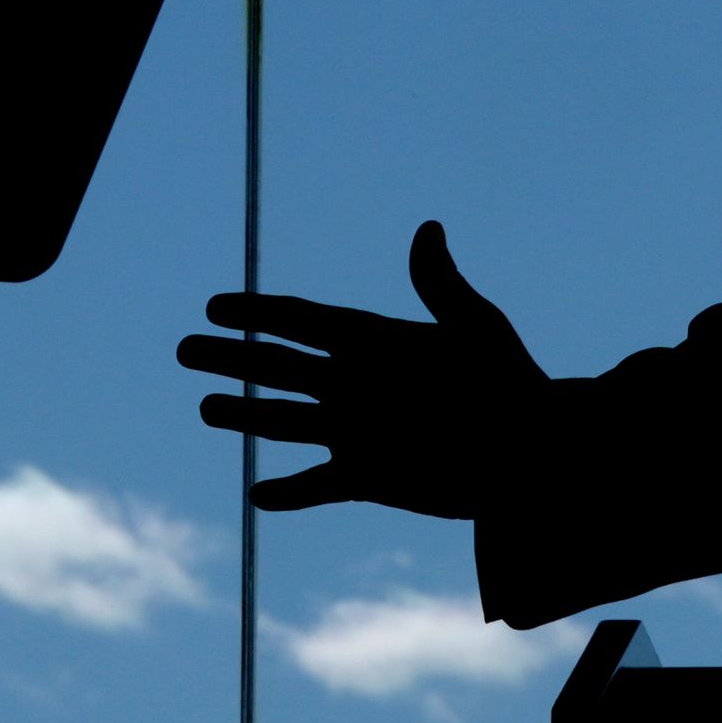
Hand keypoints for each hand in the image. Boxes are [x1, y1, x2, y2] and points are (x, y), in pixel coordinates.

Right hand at [175, 221, 557, 516]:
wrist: (537, 453)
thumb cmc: (515, 383)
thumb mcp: (476, 329)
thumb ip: (440, 285)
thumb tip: (428, 229)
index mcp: (378, 342)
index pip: (304, 322)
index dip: (259, 312)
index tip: (215, 304)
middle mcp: (358, 385)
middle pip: (279, 368)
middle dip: (232, 358)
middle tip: (184, 349)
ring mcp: (359, 432)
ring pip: (286, 424)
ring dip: (246, 417)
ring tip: (205, 409)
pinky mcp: (370, 478)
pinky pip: (318, 485)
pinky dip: (289, 492)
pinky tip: (257, 493)